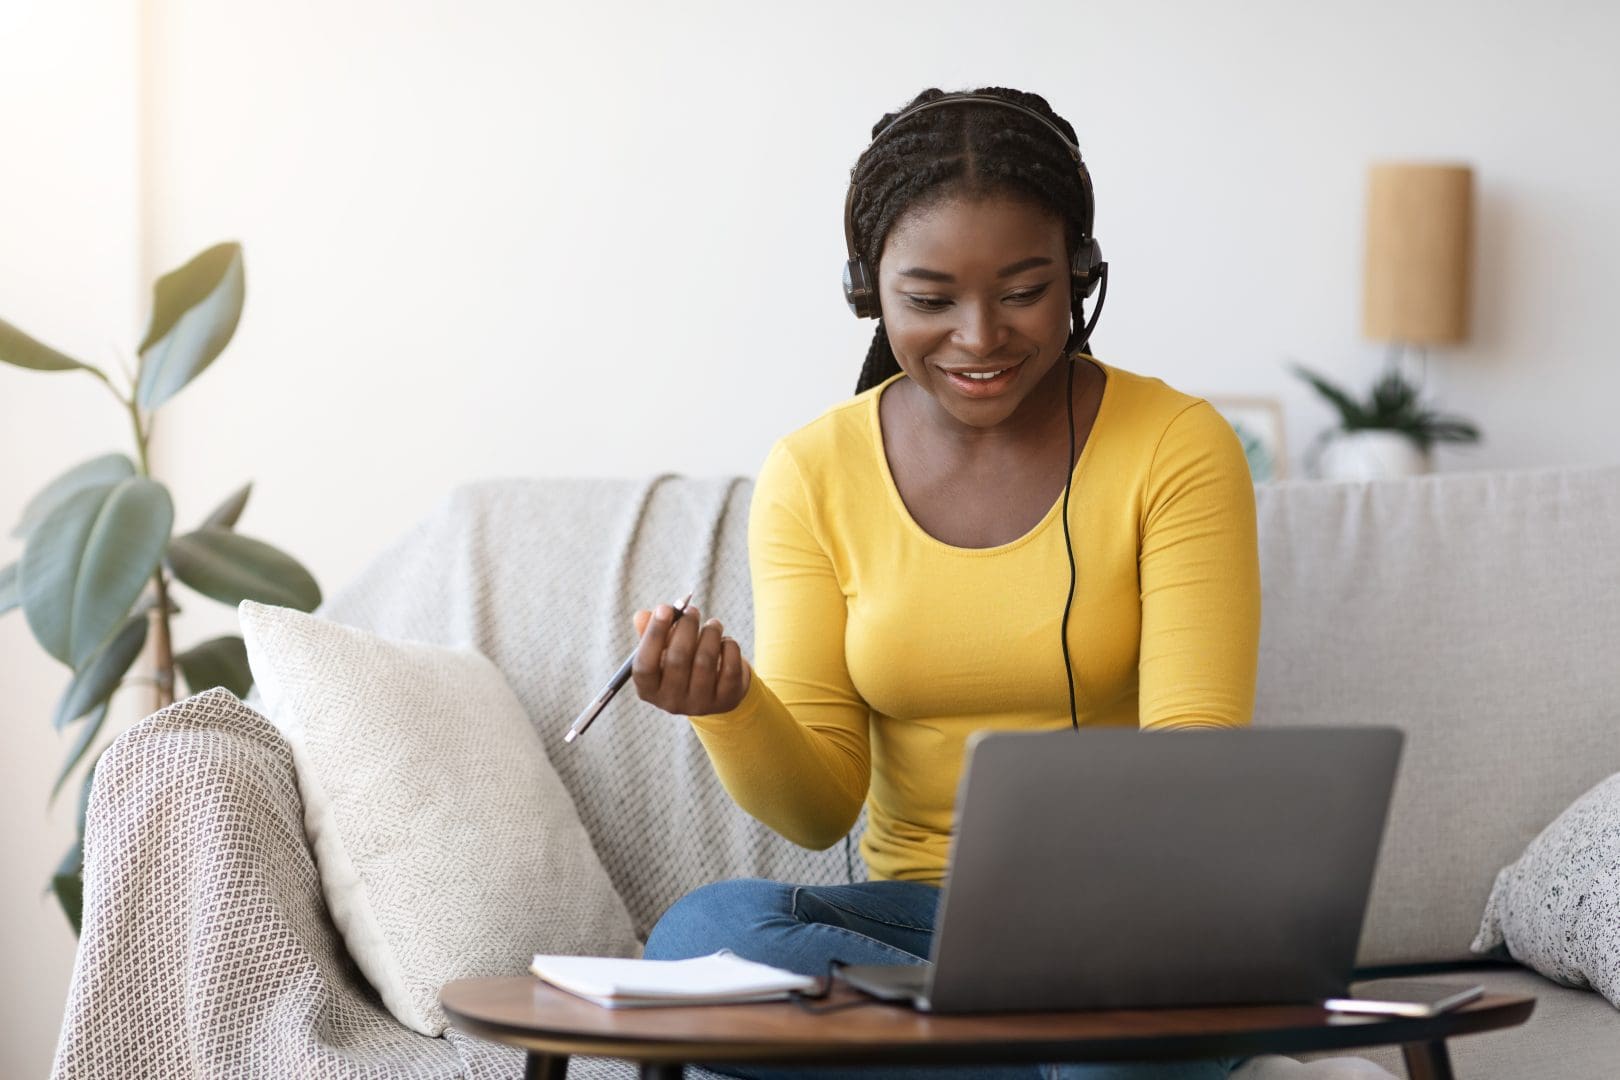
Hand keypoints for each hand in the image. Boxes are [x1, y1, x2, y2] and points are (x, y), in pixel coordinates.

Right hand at [631, 604, 751, 715]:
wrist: (715, 689)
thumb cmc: (681, 662)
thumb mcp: (662, 649)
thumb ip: (650, 632)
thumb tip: (642, 616)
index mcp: (648, 690)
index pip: (645, 665)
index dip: (654, 634)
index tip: (665, 608)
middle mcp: (671, 702)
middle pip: (677, 658)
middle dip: (686, 627)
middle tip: (692, 610)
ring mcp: (700, 704)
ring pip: (705, 660)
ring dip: (710, 633)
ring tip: (713, 624)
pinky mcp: (727, 700)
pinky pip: (730, 666)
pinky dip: (729, 646)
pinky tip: (725, 642)